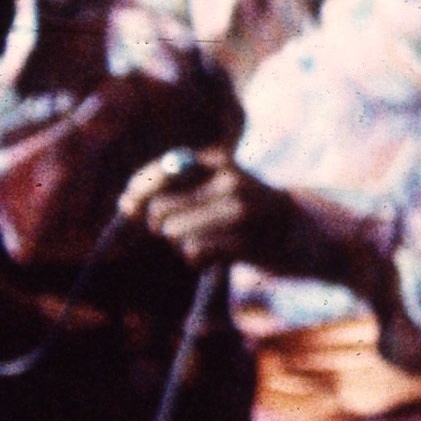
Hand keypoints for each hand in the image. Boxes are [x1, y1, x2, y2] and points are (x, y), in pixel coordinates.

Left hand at [119, 146, 280, 269]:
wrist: (296, 230)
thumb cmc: (239, 209)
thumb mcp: (211, 188)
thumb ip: (169, 191)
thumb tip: (124, 203)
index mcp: (219, 160)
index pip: (162, 170)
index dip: (138, 191)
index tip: (130, 205)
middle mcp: (229, 181)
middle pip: (160, 207)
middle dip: (159, 224)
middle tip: (174, 229)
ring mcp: (239, 211)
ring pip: (174, 232)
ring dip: (181, 243)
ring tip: (205, 240)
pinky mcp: (244, 240)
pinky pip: (193, 252)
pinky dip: (197, 259)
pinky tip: (216, 254)